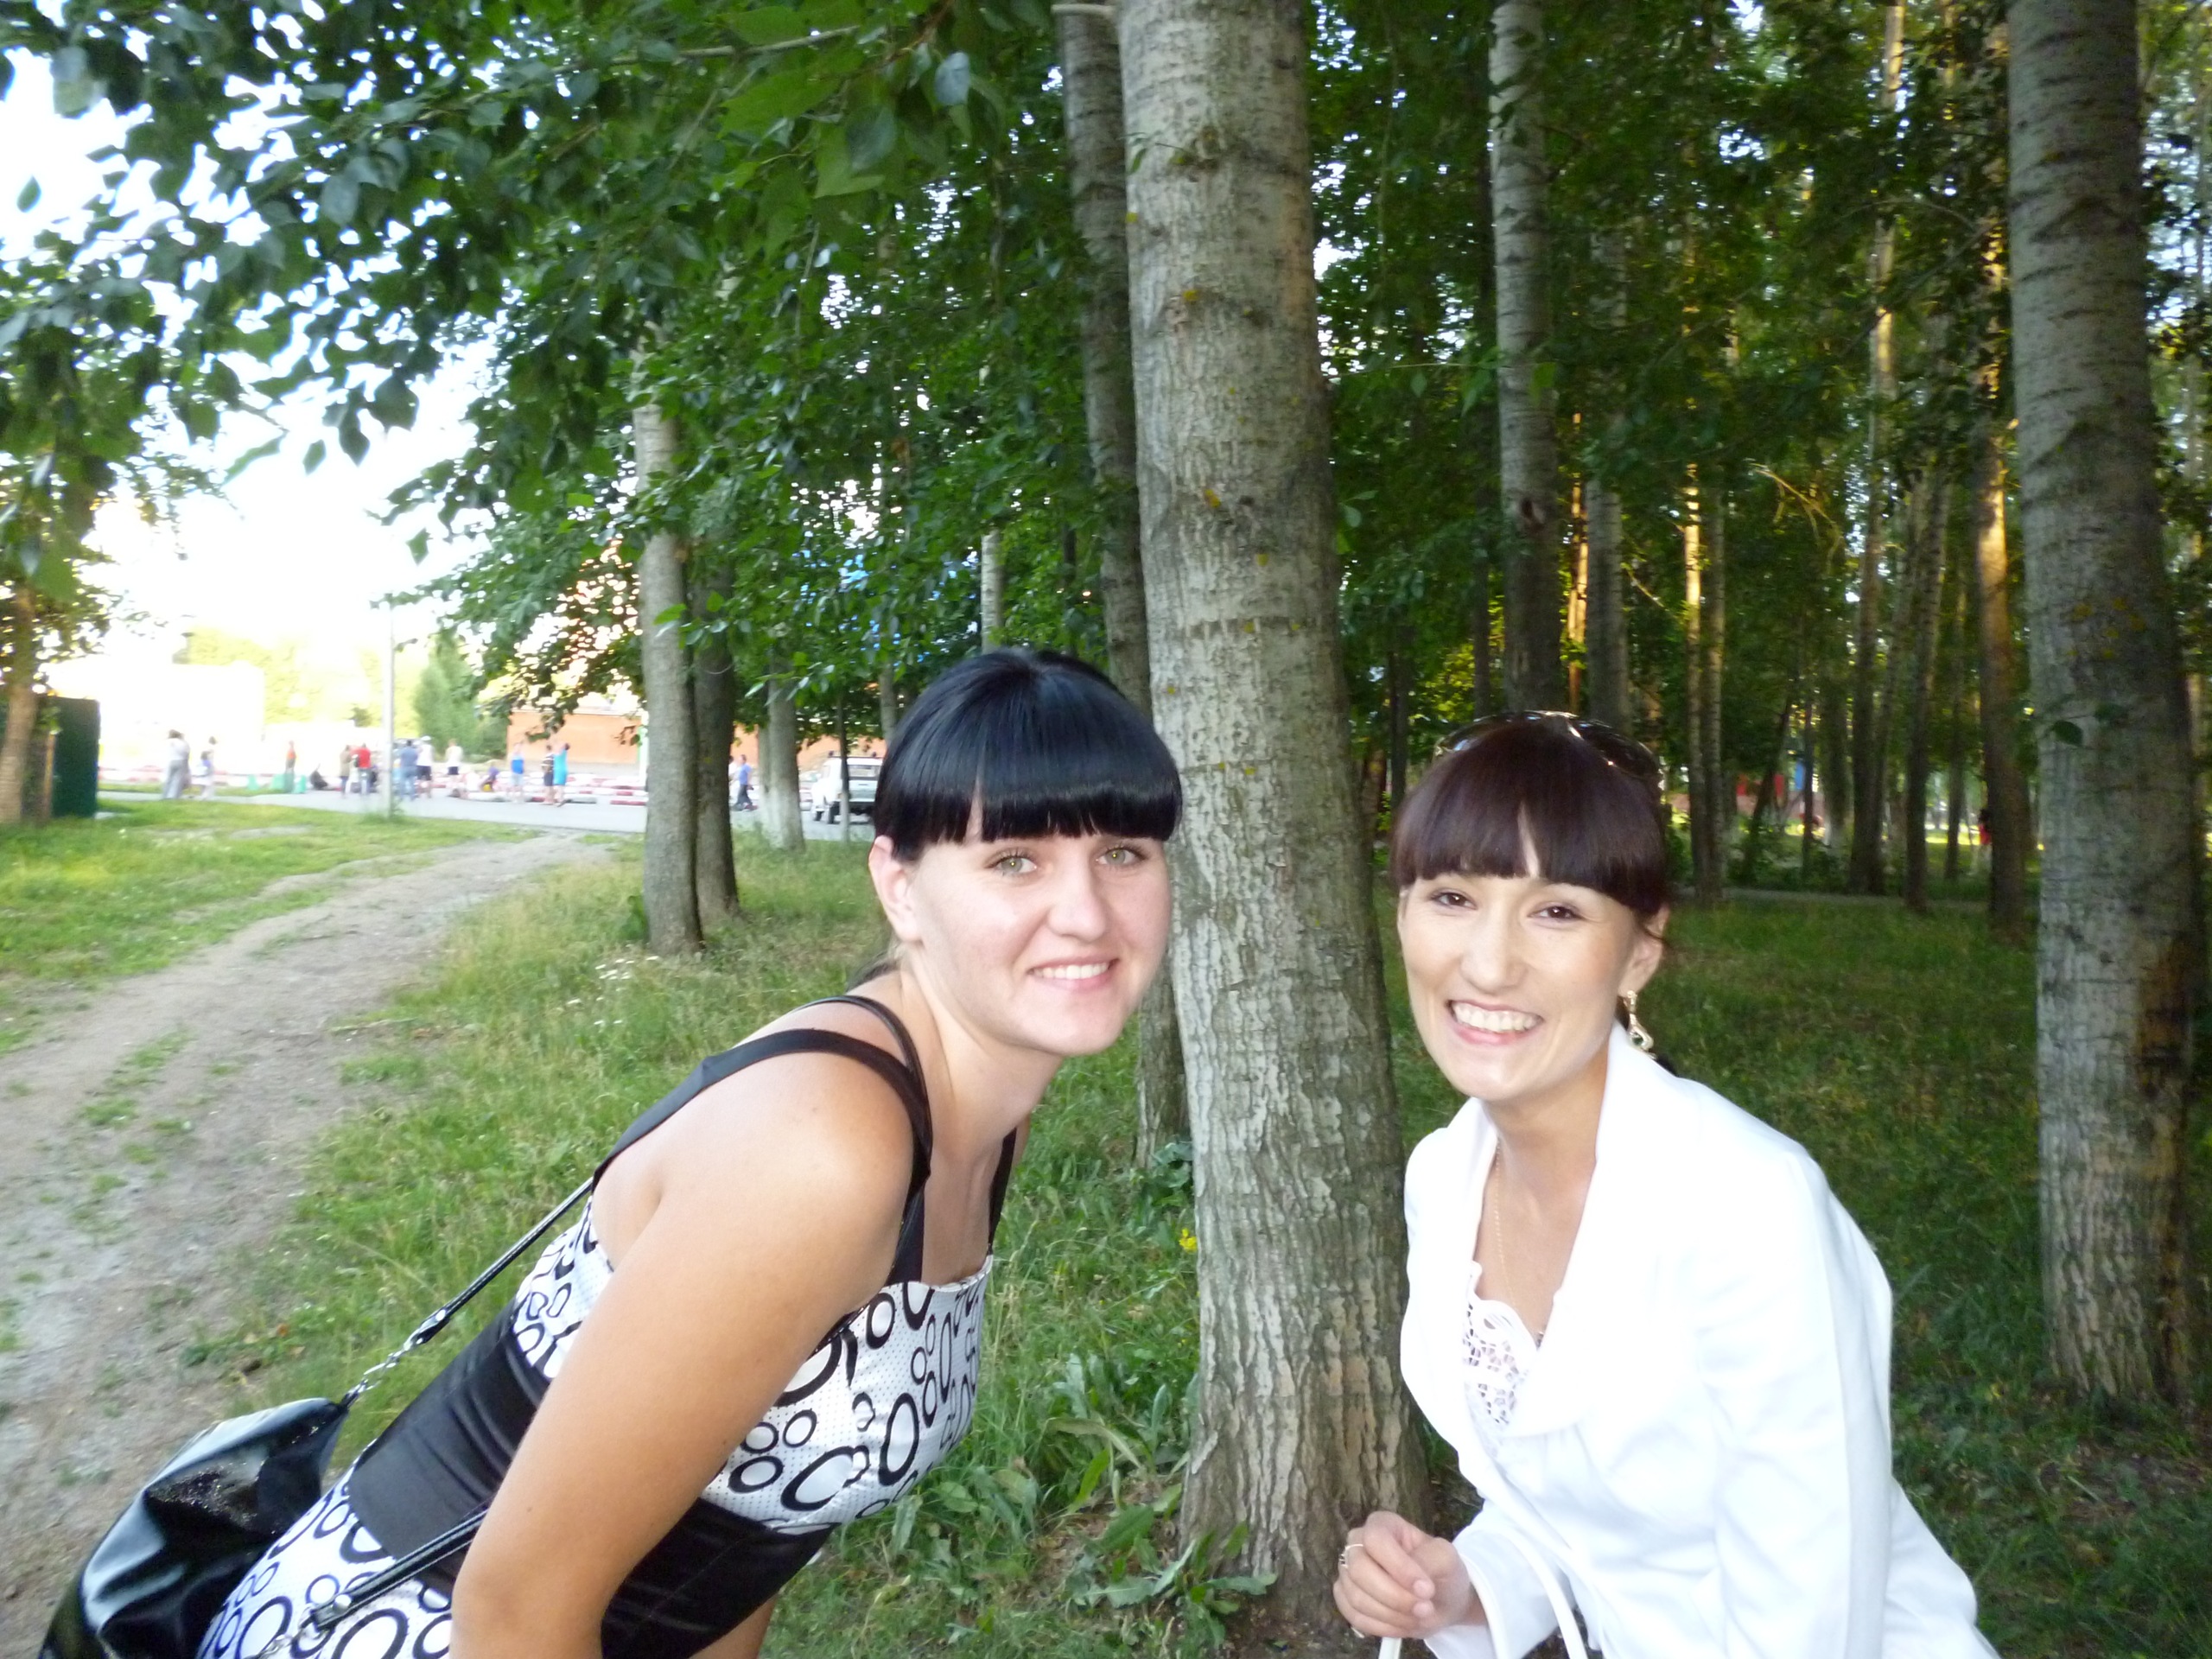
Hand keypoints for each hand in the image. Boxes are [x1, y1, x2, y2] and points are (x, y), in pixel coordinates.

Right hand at [1333, 1509, 1477, 1639]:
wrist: (1442, 1601)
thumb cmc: (1442, 1572)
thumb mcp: (1445, 1558)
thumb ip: (1428, 1561)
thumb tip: (1412, 1582)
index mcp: (1382, 1524)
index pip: (1376, 1540)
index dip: (1399, 1567)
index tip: (1426, 1590)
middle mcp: (1358, 1543)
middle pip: (1359, 1570)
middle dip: (1395, 1597)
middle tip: (1425, 1609)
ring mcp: (1349, 1572)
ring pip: (1356, 1597)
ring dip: (1391, 1615)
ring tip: (1418, 1618)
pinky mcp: (1346, 1598)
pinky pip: (1354, 1616)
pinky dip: (1381, 1627)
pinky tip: (1402, 1625)